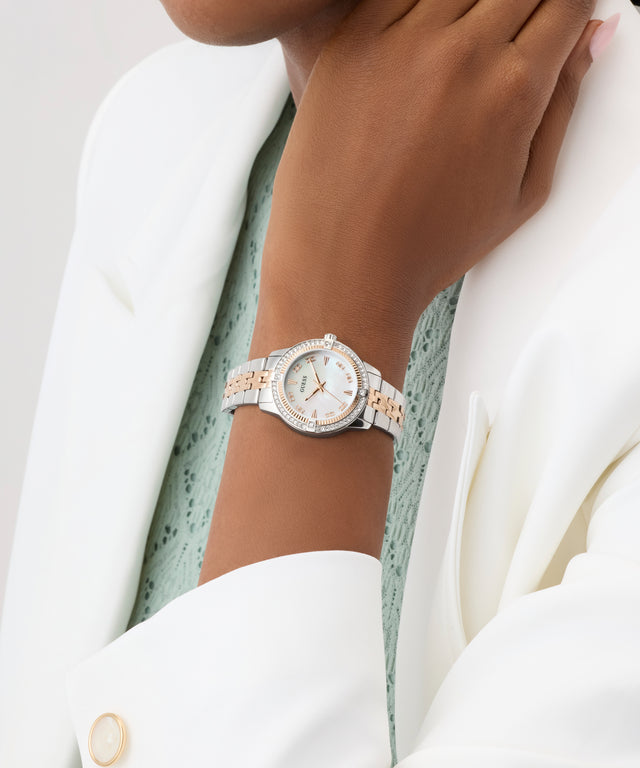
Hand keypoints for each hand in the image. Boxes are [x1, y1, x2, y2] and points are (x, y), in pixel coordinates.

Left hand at [260, 0, 602, 343]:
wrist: (344, 266)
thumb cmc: (428, 244)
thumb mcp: (522, 193)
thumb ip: (564, 107)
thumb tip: (593, 36)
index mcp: (513, 90)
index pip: (566, 2)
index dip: (566, 8)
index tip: (556, 19)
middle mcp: (460, 55)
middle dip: (524, 6)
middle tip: (504, 44)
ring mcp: (399, 44)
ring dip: (471, 7)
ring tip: (457, 54)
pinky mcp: (349, 45)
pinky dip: (417, 8)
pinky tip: (421, 45)